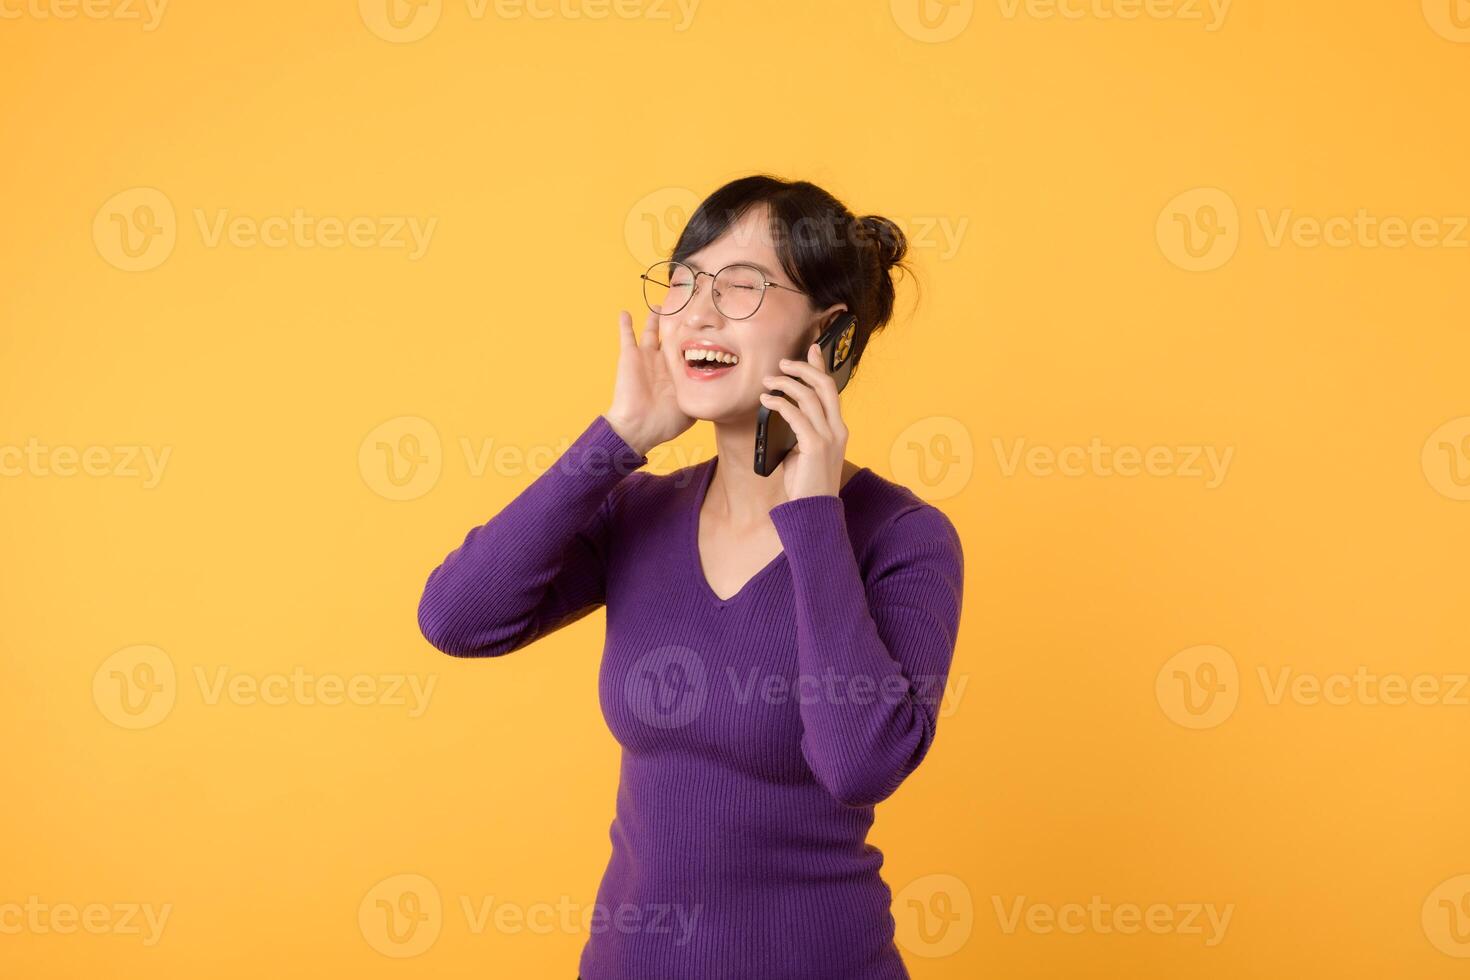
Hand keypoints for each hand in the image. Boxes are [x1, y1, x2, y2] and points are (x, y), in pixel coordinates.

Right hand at [603, 310, 693, 455]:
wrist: (639, 427)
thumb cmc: (664, 423)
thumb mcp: (691, 410)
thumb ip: (702, 397)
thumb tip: (718, 395)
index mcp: (677, 374)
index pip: (688, 350)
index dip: (695, 338)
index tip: (706, 325)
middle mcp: (662, 363)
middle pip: (671, 337)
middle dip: (677, 323)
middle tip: (684, 306)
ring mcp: (646, 358)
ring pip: (651, 332)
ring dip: (654, 318)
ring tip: (659, 305)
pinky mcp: (630, 356)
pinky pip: (626, 336)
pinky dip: (624, 324)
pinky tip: (624, 312)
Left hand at [759, 342, 848, 500]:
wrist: (814, 512)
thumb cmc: (807, 486)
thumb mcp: (805, 453)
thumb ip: (800, 432)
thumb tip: (782, 412)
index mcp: (838, 429)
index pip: (831, 390)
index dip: (821, 366)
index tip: (811, 349)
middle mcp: (838, 430)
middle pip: (825, 385)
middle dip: (804, 368)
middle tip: (783, 362)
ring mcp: (829, 438)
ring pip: (809, 396)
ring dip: (785, 384)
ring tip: (767, 381)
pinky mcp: (815, 446)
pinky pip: (797, 415)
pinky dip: (780, 404)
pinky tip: (767, 401)